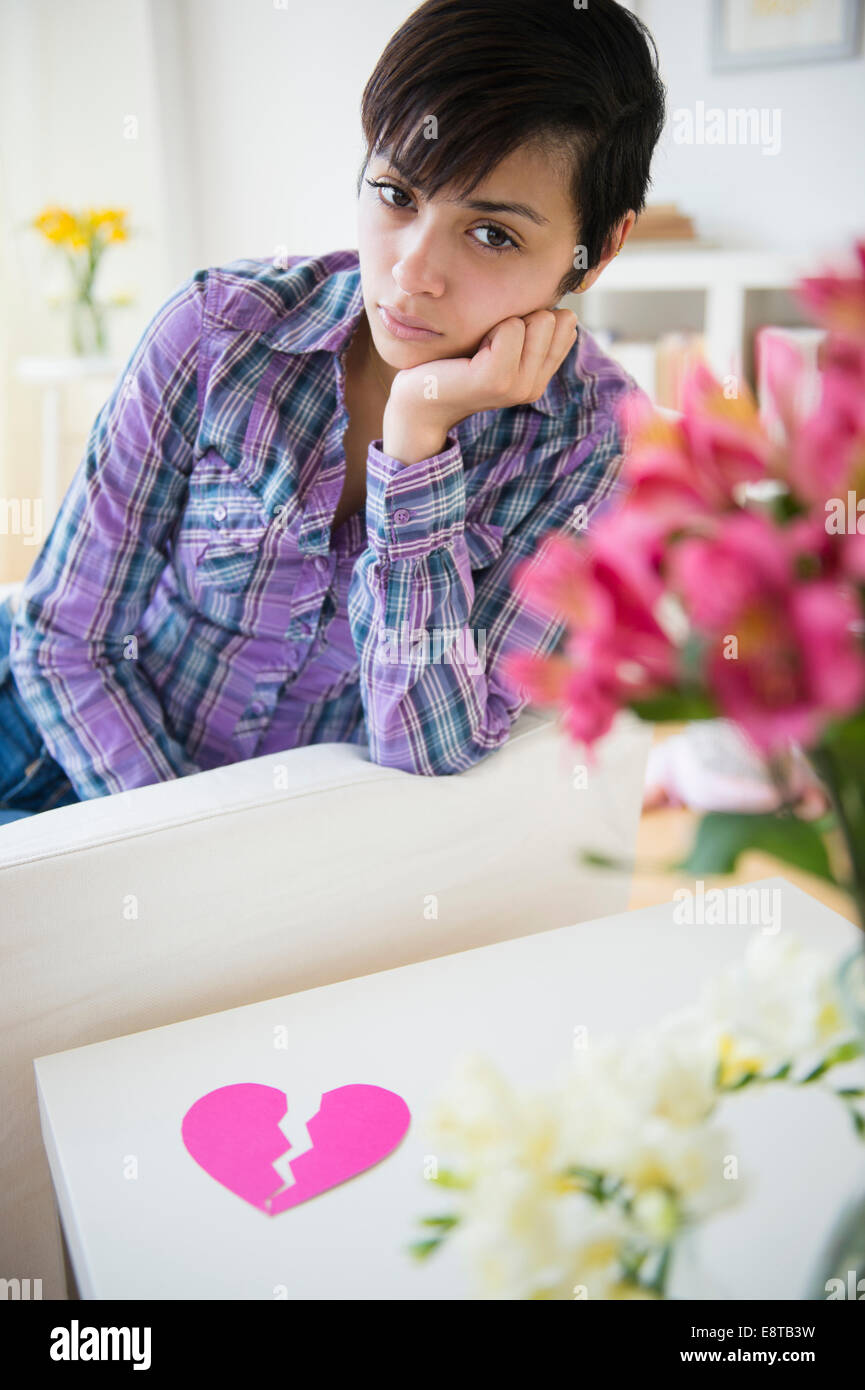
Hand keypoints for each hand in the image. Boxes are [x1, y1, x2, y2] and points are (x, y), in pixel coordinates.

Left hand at [383, 307, 578, 457]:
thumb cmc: (454, 364)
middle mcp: (535, 387)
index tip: (501, 338)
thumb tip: (563, 310)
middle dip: (520, 318)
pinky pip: (512, 327)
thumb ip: (531, 332)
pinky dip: (490, 329)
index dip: (532, 317)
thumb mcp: (501, 345)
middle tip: (486, 344)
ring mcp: (518, 386)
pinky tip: (471, 354)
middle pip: (554, 319)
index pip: (566, 325)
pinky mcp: (498, 380)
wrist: (418, 400)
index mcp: (539, 378)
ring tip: (478, 350)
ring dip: (504, 323)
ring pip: (538, 320)